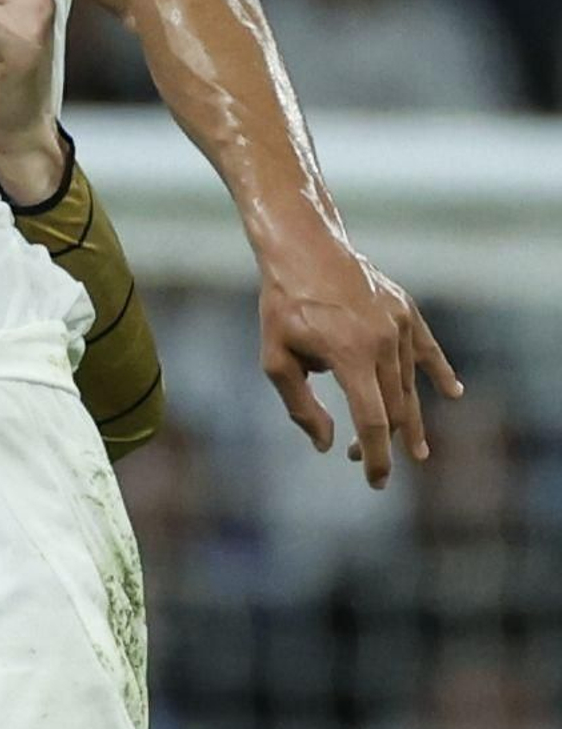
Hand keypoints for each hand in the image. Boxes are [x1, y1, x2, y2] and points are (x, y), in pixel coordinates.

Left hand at [259, 247, 462, 486]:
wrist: (304, 247)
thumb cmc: (284, 306)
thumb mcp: (276, 360)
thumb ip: (301, 406)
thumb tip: (327, 445)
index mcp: (350, 356)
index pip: (372, 421)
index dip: (377, 456)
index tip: (376, 481)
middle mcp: (382, 341)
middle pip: (394, 407)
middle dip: (384, 441)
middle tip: (364, 461)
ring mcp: (398, 324)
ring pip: (408, 383)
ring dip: (406, 416)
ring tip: (414, 446)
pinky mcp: (405, 310)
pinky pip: (427, 348)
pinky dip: (439, 371)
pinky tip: (453, 392)